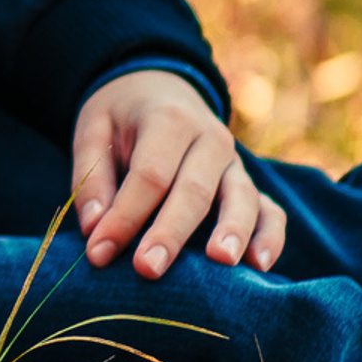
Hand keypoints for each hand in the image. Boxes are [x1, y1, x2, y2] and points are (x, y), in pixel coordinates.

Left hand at [72, 69, 285, 279]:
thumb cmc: (120, 120)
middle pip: (194, 190)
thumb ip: (91, 179)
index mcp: (168, 119)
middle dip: (170, 233)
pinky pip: (270, 210)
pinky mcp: (249, 185)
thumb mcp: (93, 132)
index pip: (149, 174)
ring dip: (232, 232)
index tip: (98, 252)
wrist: (157, 91)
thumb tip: (94, 228)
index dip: (124, 216)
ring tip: (220, 263)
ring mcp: (235, 164)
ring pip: (241, 199)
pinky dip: (270, 237)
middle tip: (147, 270)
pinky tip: (259, 265)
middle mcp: (210, 139)